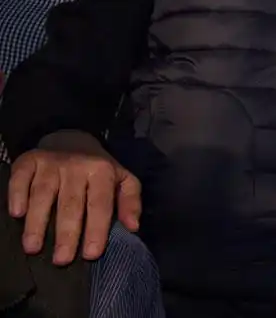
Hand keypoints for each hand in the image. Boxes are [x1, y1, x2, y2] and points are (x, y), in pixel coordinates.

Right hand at [9, 131, 140, 264]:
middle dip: (67, 233)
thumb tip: (133, 227)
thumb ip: (130, 202)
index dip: (96, 229)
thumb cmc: (98, 170)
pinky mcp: (29, 160)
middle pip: (71, 203)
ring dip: (37, 222)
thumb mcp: (122, 180)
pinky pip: (20, 178)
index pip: (100, 203)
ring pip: (43, 194)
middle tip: (61, 260)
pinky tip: (17, 214)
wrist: (72, 140)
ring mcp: (51, 163)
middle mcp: (77, 165)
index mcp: (102, 171)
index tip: (91, 254)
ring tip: (33, 248)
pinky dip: (17, 195)